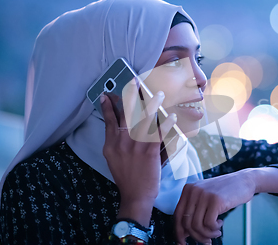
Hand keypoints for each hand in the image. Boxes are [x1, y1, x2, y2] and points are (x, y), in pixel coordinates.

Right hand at [101, 90, 176, 225]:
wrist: (135, 195)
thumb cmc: (126, 177)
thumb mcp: (113, 158)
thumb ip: (116, 142)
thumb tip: (117, 127)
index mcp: (111, 144)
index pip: (109, 121)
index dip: (108, 106)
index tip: (105, 94)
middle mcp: (121, 143)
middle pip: (126, 115)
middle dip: (131, 96)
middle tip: (134, 81)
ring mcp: (135, 147)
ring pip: (144, 121)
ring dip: (152, 105)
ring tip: (159, 93)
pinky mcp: (149, 153)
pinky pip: (159, 134)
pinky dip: (166, 124)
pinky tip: (172, 116)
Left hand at [174, 169, 256, 244]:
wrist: (244, 180)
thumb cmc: (225, 191)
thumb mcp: (205, 196)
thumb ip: (194, 210)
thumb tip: (184, 233)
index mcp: (188, 189)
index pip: (177, 215)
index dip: (179, 232)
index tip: (183, 242)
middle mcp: (194, 190)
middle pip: (187, 223)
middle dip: (196, 236)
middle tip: (206, 240)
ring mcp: (204, 194)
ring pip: (197, 225)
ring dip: (207, 234)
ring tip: (216, 232)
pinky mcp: (216, 200)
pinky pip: (209, 223)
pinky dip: (214, 229)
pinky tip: (220, 223)